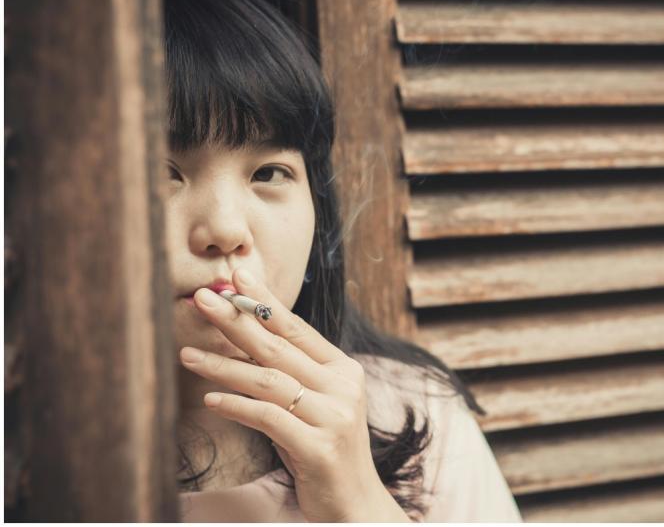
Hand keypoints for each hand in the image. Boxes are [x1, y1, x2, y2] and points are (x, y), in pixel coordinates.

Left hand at [179, 267, 409, 521]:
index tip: (237, 279)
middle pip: (279, 347)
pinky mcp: (320, 448)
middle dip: (236, 321)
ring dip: (223, 366)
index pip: (298, 328)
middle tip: (201, 299)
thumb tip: (246, 341)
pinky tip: (209, 401)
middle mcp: (343, 387)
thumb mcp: (316, 405)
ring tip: (187, 353)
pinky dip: (236, 407)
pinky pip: (268, 418)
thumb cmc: (325, 451)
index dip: (265, 303)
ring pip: (268, 380)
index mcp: (344, 370)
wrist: (355, 505)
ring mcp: (334, 416)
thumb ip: (292, 375)